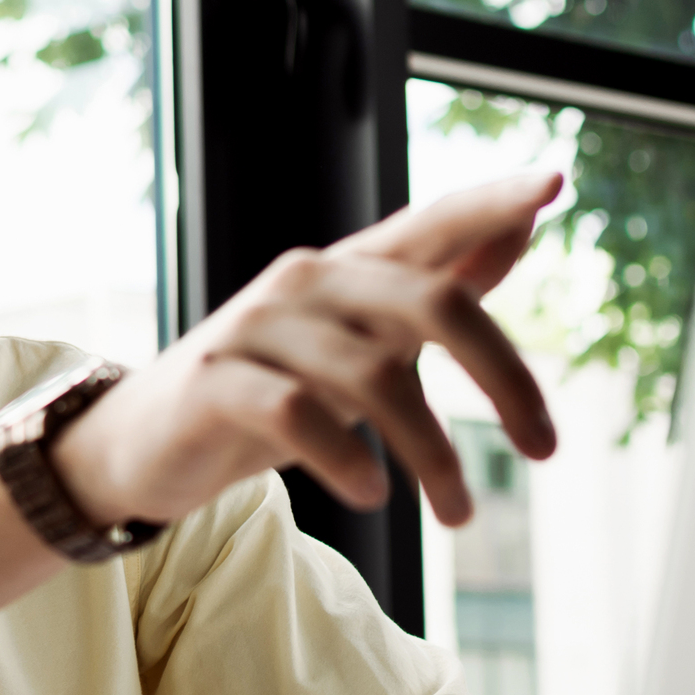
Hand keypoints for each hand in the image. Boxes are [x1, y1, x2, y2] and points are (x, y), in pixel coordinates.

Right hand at [54, 171, 561, 527]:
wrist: (139, 444)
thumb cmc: (266, 392)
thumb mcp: (355, 342)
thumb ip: (431, 287)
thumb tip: (522, 228)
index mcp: (346, 270)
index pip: (427, 222)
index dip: (489, 201)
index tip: (555, 181)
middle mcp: (305, 282)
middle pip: (429, 300)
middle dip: (504, 376)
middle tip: (546, 449)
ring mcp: (255, 327)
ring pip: (373, 374)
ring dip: (433, 454)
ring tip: (458, 513)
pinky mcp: (214, 381)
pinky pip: (296, 413)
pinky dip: (346, 458)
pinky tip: (371, 494)